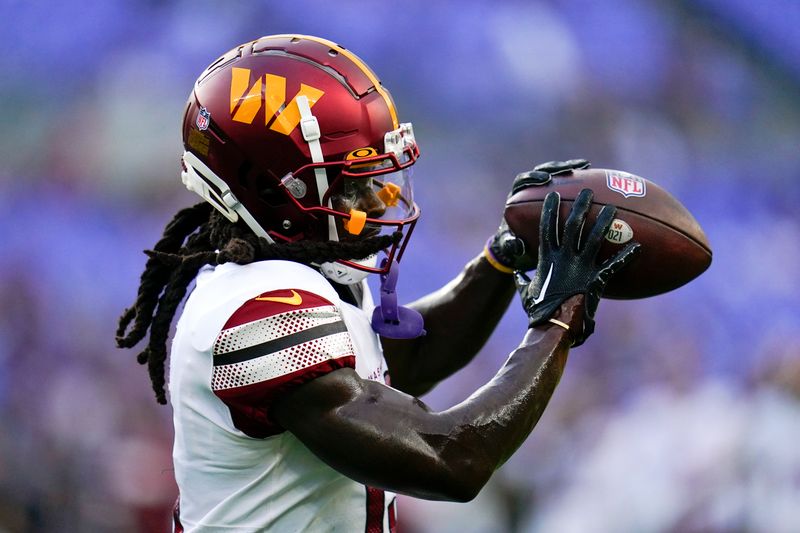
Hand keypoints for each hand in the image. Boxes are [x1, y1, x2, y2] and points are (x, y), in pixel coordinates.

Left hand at [486, 159, 592, 271]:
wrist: (523, 248)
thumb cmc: (516, 247)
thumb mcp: (513, 248)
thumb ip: (512, 246)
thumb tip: (517, 245)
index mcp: (516, 199)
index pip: (523, 182)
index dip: (533, 177)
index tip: (546, 179)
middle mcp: (528, 190)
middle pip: (541, 172)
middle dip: (555, 168)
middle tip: (569, 170)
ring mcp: (542, 190)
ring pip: (555, 173)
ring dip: (569, 167)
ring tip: (585, 165)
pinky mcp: (555, 193)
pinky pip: (567, 180)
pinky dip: (578, 174)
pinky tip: (590, 170)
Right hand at [514, 189, 639, 345]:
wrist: (554, 325)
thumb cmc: (538, 310)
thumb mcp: (525, 292)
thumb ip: (521, 280)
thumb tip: (516, 274)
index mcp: (547, 258)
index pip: (547, 228)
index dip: (549, 210)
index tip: (552, 194)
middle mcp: (565, 258)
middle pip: (573, 225)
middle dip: (580, 206)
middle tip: (587, 192)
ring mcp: (581, 267)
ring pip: (595, 238)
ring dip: (604, 222)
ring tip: (611, 208)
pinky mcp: (596, 279)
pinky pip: (614, 265)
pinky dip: (626, 256)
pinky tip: (638, 247)